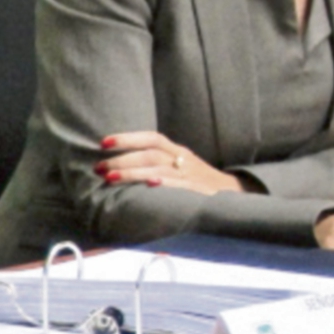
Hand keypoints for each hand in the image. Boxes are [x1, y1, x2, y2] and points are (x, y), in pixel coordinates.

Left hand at [94, 131, 243, 194]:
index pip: (151, 138)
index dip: (127, 138)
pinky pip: (181, 187)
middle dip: (122, 159)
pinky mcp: (199, 193)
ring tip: (110, 178)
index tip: (103, 142)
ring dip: (133, 172)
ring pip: (159, 169)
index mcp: (177, 151)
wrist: (234, 195)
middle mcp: (183, 160)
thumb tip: (118, 165)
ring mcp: (191, 176)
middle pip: (150, 154)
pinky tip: (150, 185)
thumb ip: (154, 163)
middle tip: (98, 167)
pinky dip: (165, 184)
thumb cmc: (196, 181)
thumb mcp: (178, 166)